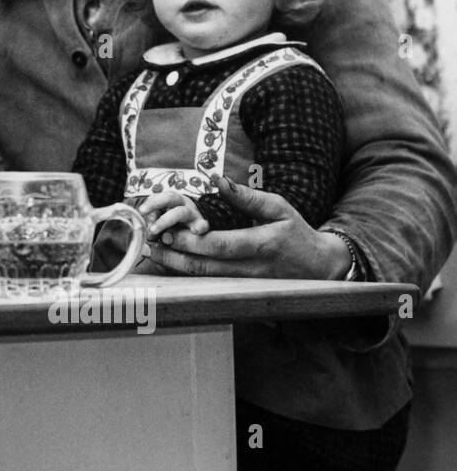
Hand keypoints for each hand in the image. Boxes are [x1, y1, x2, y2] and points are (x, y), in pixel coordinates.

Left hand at [147, 174, 350, 279]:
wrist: (321, 268)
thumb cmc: (297, 233)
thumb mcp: (279, 208)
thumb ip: (247, 197)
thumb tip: (217, 180)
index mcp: (263, 245)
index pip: (222, 246)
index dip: (193, 241)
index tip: (169, 232)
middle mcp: (252, 269)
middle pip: (207, 267)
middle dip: (174, 256)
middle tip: (149, 244)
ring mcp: (246, 284)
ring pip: (205, 279)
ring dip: (176, 266)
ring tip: (153, 253)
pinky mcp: (242, 291)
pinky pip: (210, 283)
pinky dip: (188, 274)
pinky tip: (170, 263)